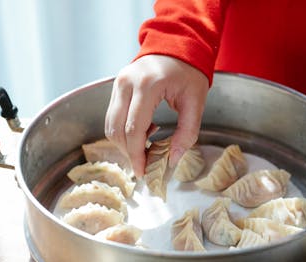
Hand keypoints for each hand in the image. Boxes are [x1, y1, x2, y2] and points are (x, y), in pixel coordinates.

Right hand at [104, 55, 208, 177]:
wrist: (177, 45)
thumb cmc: (189, 72)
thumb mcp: (196, 102)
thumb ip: (187, 132)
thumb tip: (172, 160)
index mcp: (148, 85)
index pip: (133, 128)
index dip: (136, 154)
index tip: (143, 172)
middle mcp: (127, 83)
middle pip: (116, 129)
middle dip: (128, 152)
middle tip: (144, 165)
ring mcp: (118, 83)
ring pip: (109, 125)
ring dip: (124, 143)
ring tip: (146, 146)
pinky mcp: (116, 86)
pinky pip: (112, 116)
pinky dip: (123, 131)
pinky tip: (143, 130)